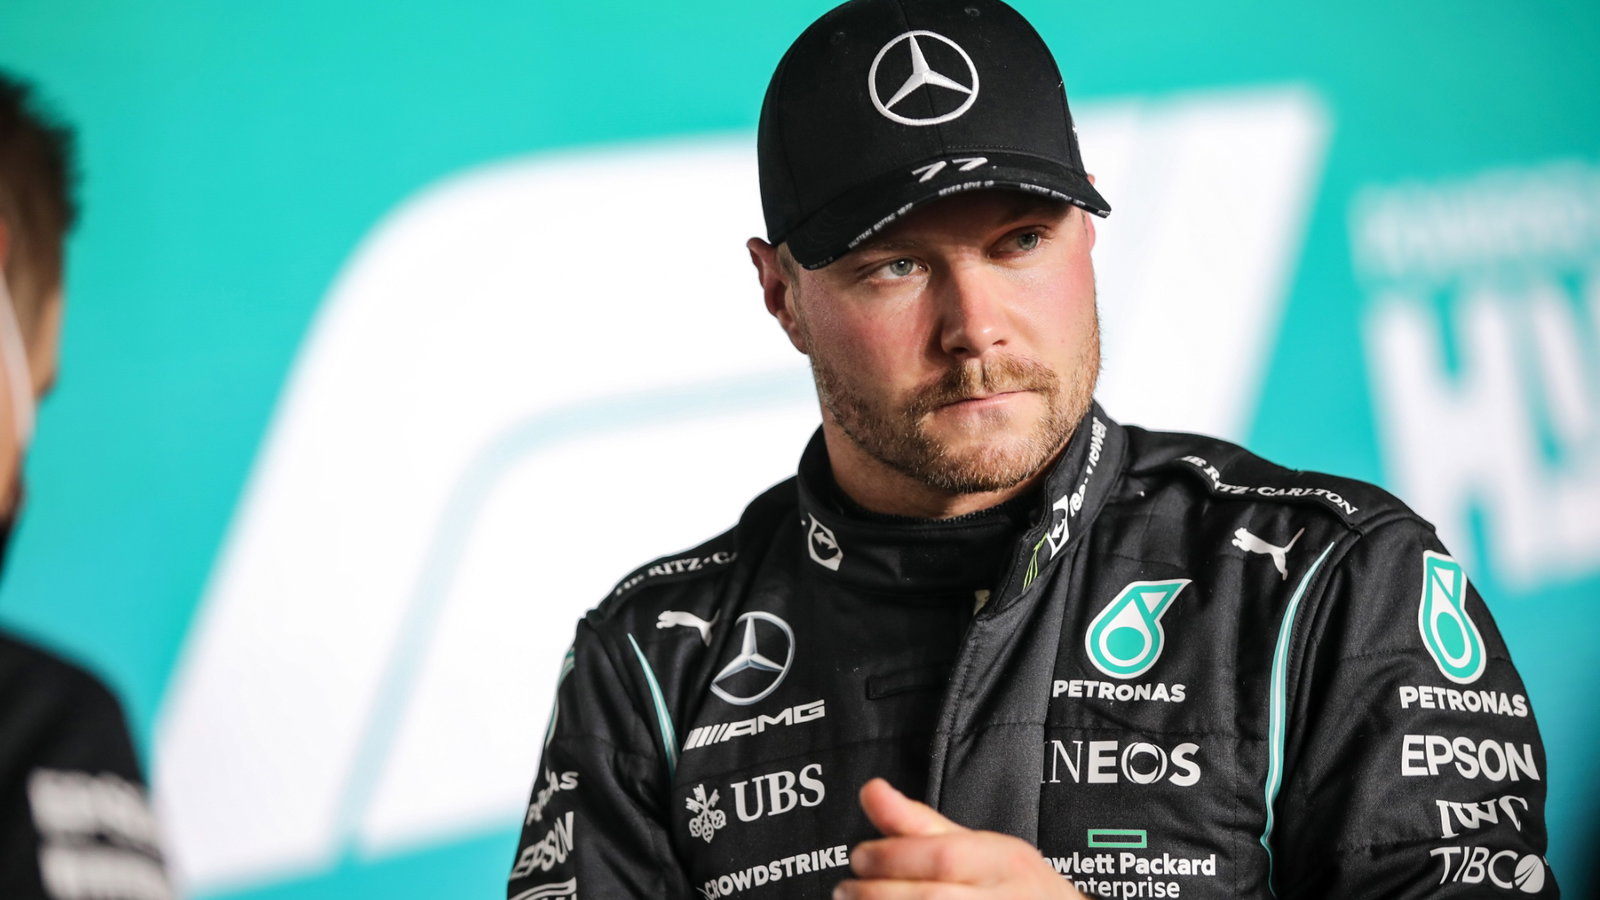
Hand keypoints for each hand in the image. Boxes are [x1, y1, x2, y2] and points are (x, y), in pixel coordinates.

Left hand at [833, 778, 1087, 898]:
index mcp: (1006, 862)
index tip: (859, 857)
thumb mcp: (980, 846)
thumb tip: (871, 790)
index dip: (892, 857)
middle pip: (933, 899)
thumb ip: (920, 822)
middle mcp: (1007, 899)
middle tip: (846, 888)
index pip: (944, 856)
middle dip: (878, 893)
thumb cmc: (1015, 886)